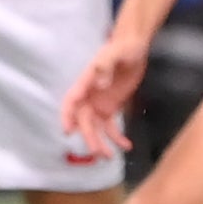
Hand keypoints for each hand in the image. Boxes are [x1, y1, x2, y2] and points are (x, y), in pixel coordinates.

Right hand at [60, 31, 149, 156]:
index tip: (68, 131)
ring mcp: (99, 103)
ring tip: (110, 156)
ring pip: (95, 128)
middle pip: (84, 120)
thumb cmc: (124, 47)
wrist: (135, 47)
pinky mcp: (111, 107)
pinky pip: (111, 127)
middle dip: (89, 137)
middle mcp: (90, 96)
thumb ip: (106, 65)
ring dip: (100, 143)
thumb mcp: (116, 52)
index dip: (67, 117)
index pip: (72, 101)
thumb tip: (100, 84)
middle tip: (98, 153)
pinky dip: (117, 138)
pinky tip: (127, 146)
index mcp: (86, 82)